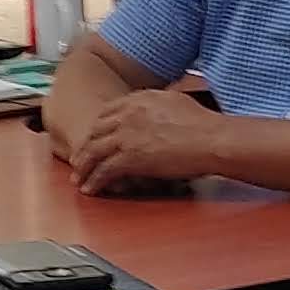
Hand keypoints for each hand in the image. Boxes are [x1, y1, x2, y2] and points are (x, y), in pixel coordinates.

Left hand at [69, 88, 218, 194]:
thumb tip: (158, 106)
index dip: (97, 128)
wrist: (211, 139)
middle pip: (95, 132)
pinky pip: (103, 171)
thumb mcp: (176, 101)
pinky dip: (94, 181)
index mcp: (138, 100)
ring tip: (79, 177)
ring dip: (83, 167)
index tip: (94, 137)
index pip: (106, 112)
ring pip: (93, 152)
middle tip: (79, 159)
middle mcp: (127, 115)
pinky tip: (91, 189)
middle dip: (84, 147)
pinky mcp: (130, 158)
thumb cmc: (203, 124)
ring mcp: (126, 136)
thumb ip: (159, 103)